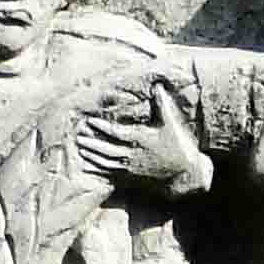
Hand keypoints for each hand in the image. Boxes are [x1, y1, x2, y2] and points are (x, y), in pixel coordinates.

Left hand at [76, 82, 207, 192]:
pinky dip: (98, 170)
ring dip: (93, 155)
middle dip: (93, 143)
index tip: (90, 121)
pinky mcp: (132, 176)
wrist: (184, 174)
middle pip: (108, 149)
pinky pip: (112, 174)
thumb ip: (162, 105)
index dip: (102, 127)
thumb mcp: (171, 124)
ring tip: (80, 149)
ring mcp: (132, 167)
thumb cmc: (178, 146)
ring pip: (107, 162)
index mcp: (143, 139)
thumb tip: (157, 86)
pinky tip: (87, 166)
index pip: (118, 132)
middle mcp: (135, 154)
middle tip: (79, 136)